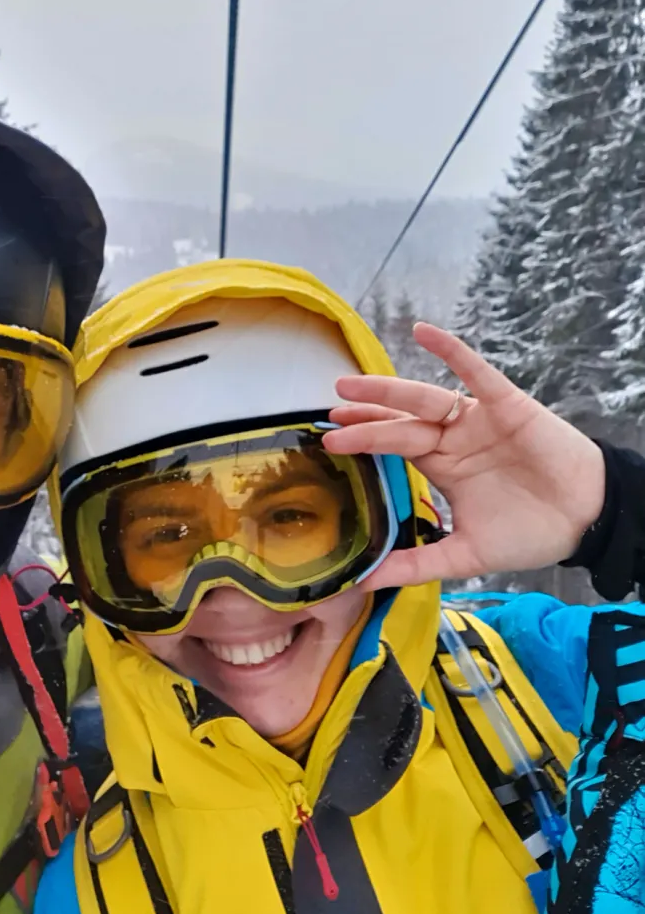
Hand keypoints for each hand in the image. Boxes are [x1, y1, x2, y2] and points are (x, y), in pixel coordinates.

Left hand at [324, 321, 605, 588]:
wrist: (586, 520)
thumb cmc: (529, 531)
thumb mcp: (466, 553)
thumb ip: (418, 563)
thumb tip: (365, 580)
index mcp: (442, 465)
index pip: (393, 446)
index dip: (363, 439)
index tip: (329, 439)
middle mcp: (453, 437)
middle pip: (400, 423)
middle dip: (365, 419)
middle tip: (329, 415)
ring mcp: (476, 419)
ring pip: (424, 399)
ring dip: (387, 390)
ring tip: (351, 384)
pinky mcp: (505, 405)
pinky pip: (475, 373)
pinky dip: (451, 352)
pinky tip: (424, 332)